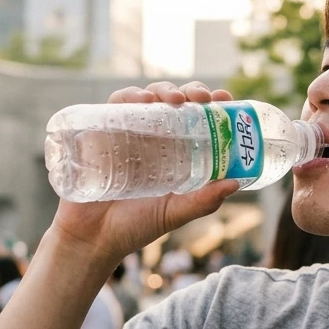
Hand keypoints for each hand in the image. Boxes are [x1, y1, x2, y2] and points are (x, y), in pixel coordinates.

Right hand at [47, 81, 240, 264]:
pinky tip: (144, 100)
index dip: (212, 105)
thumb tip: (235, 183)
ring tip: (176, 99)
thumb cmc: (134, 227)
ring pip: (149, 97)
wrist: (93, 238)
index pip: (197, 120)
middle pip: (176, 102)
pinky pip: (116, 104)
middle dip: (192, 92)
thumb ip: (203, 202)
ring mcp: (128, 133)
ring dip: (165, 90)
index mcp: (175, 153)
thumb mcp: (174, 214)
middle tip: (202, 98)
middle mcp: (153, 138)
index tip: (226, 100)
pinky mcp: (102, 132)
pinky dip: (130, 95)